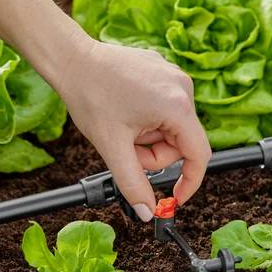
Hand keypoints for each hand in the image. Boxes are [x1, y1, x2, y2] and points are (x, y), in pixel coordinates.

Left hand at [53, 34, 210, 221]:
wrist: (72, 59)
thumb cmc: (90, 95)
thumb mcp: (112, 147)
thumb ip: (133, 184)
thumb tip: (147, 212)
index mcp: (177, 106)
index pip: (199, 155)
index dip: (189, 182)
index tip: (175, 197)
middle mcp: (183, 88)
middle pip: (181, 143)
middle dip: (153, 153)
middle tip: (126, 146)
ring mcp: (175, 77)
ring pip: (172, 127)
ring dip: (149, 136)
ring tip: (123, 125)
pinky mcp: (165, 72)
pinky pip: (166, 109)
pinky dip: (148, 119)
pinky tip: (126, 109)